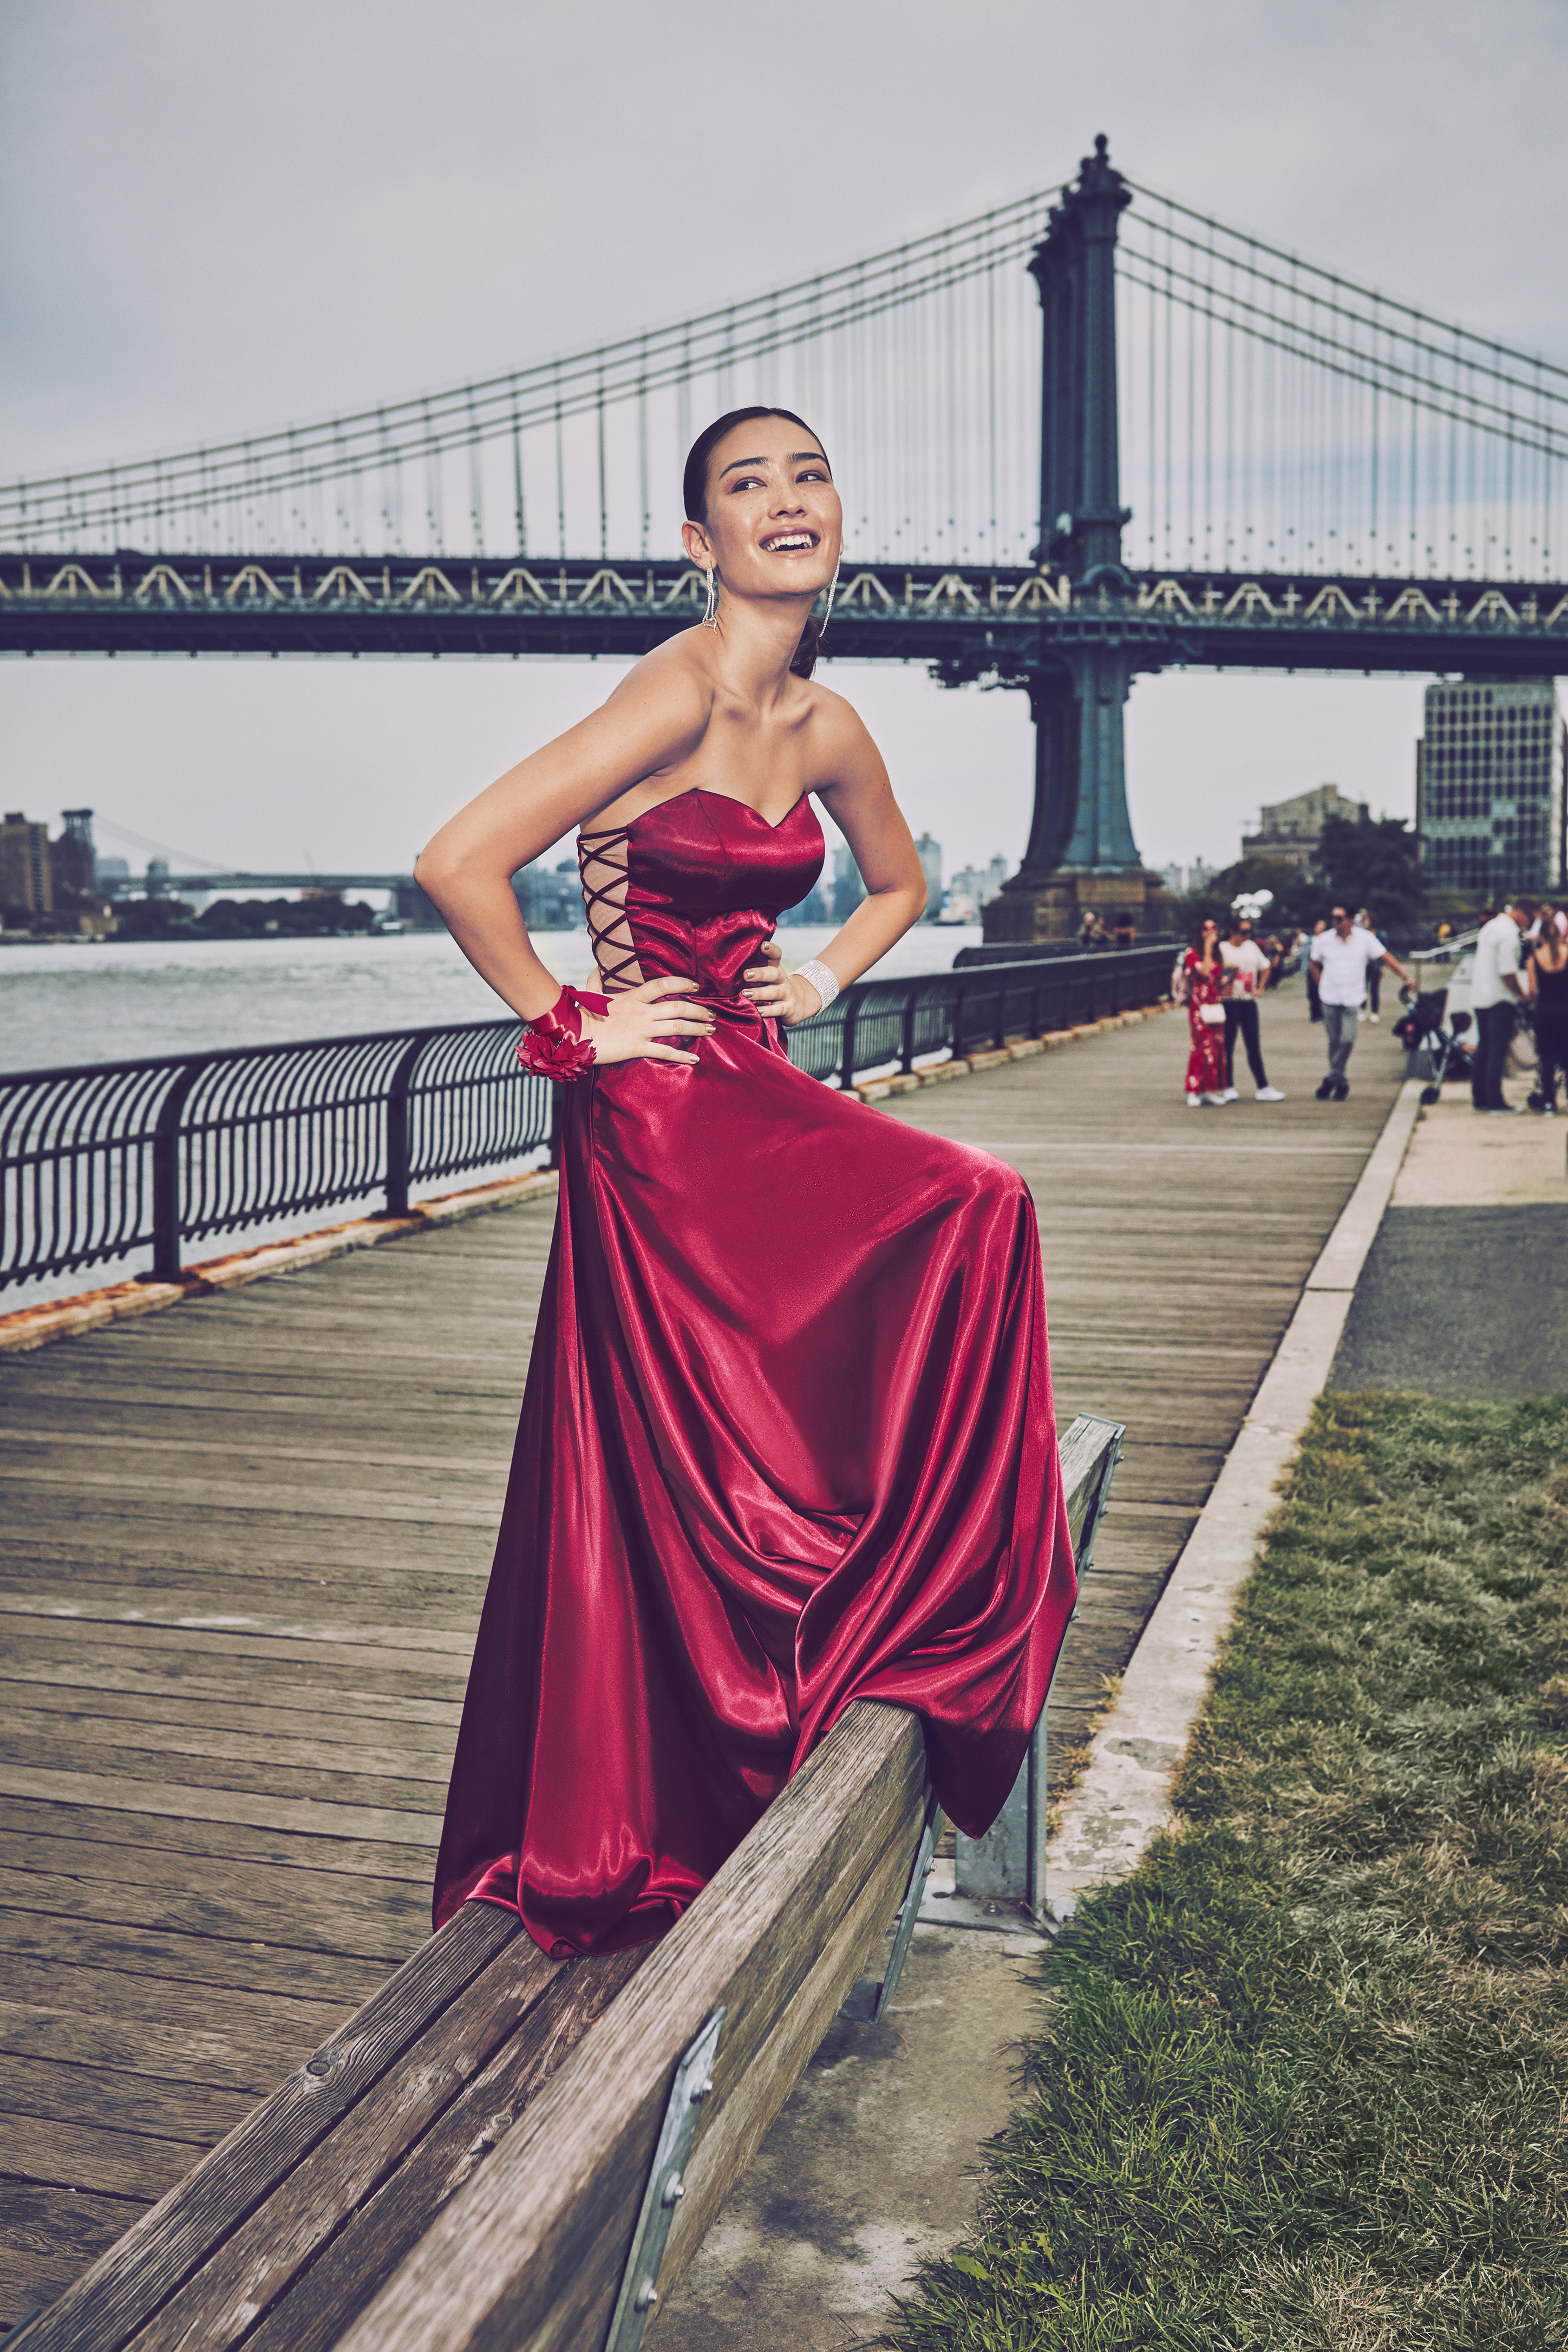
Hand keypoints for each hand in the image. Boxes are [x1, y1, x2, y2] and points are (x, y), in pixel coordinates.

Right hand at [580, 976, 715, 1065]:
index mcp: (632, 997)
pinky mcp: (637, 1047)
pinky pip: (664, 1051)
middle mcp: (641, 1012)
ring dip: (697, 1028)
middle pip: (677, 1007)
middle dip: (698, 1010)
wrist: (574, 1035)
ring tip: (711, 1030)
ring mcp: (641, 1030)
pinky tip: (695, 1057)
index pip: (663, 985)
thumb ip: (595, 982)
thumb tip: (594, 969)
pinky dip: (682, 1055)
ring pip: (677, 1027)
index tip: (696, 985)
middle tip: (712, 1014)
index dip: (682, 983)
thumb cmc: (582, 1015)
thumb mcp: (590, 995)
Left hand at [741, 939, 831, 1025]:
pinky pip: (777, 1009)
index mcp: (776, 968)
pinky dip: (767, 1010)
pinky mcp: (788, 1008)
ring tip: (746, 993)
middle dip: (760, 974)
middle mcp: (781, 980)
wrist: (801, 1002)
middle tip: (745, 975)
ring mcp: (786, 994)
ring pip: (774, 992)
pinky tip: (758, 1011)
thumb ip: (756, 969)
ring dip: (759, 993)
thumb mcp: (770, 976)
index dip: (771, 950)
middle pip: (773, 973)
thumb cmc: (776, 987)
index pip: (776, 955)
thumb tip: (731, 964)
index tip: (763, 945)